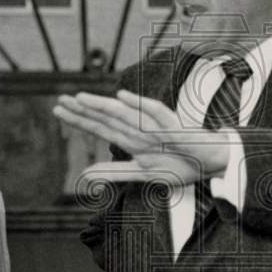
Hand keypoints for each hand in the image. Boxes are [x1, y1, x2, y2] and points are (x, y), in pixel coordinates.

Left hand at [54, 89, 229, 183]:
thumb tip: (85, 175)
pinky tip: (123, 96)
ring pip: (126, 114)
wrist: (212, 163)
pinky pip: (156, 114)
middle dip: (83, 110)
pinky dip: (141, 105)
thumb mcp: (143, 173)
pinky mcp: (175, 127)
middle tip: (60, 100)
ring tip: (82, 98)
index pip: (101, 127)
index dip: (79, 119)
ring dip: (104, 106)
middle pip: (107, 118)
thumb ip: (115, 172)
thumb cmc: (181, 165)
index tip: (58, 110)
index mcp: (132, 140)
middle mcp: (141, 130)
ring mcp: (156, 128)